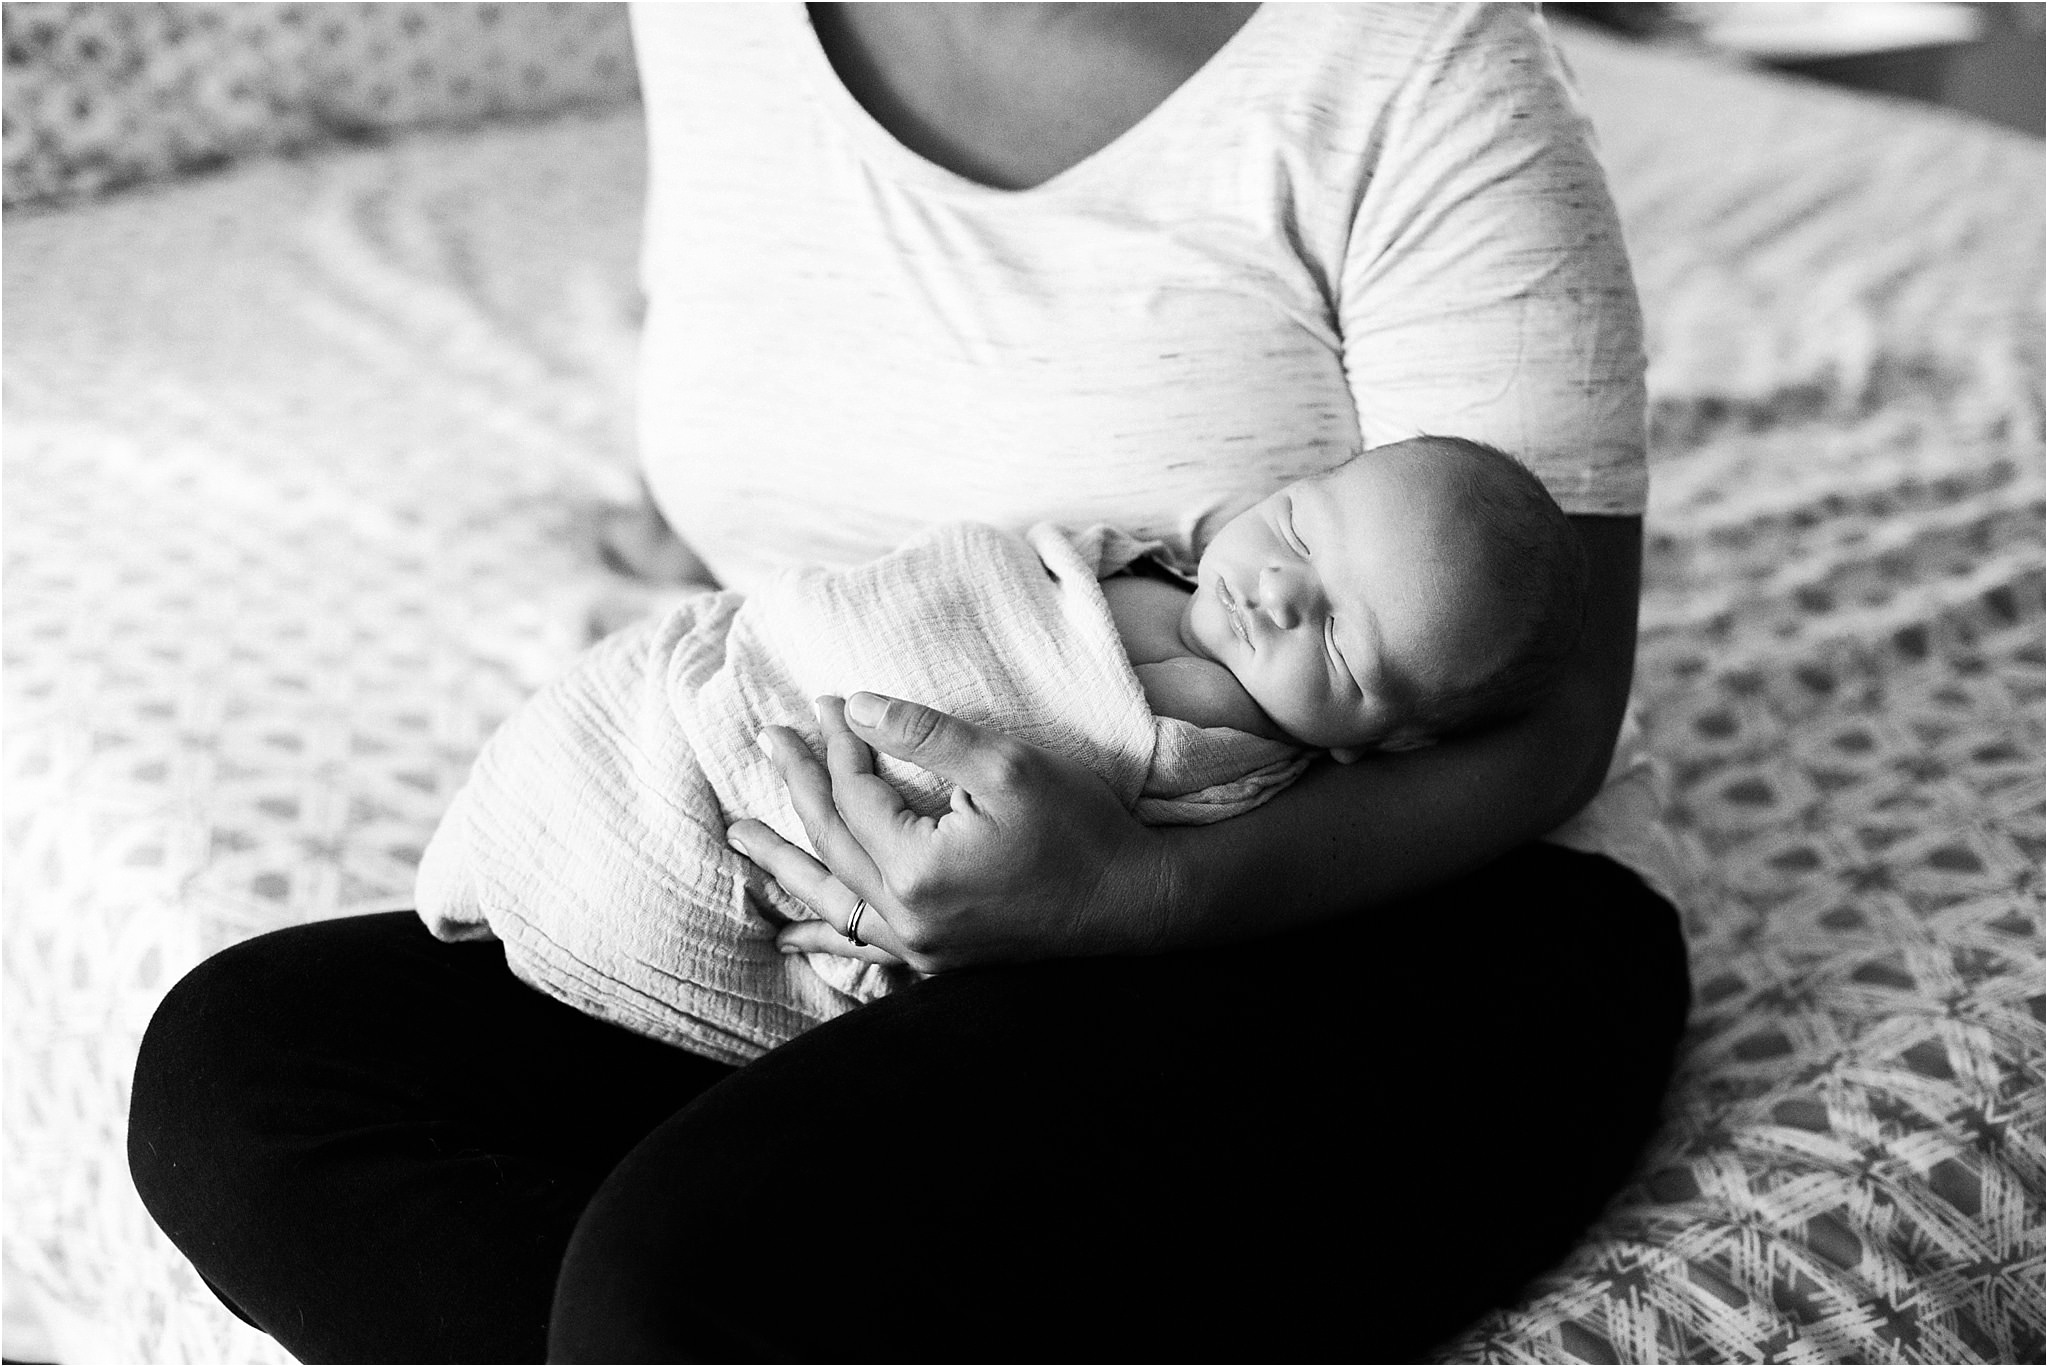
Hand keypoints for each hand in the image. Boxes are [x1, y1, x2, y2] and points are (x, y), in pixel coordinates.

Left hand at [726, 694, 1169, 972]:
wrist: (1139, 905)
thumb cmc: (1082, 829)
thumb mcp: (1006, 764)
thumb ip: (926, 734)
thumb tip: (856, 707)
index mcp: (918, 870)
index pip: (856, 796)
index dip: (840, 745)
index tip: (828, 702)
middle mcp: (908, 919)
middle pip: (833, 842)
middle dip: (798, 786)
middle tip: (768, 739)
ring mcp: (921, 948)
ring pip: (833, 899)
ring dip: (786, 862)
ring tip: (739, 838)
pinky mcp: (939, 960)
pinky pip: (862, 944)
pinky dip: (823, 928)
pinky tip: (795, 925)